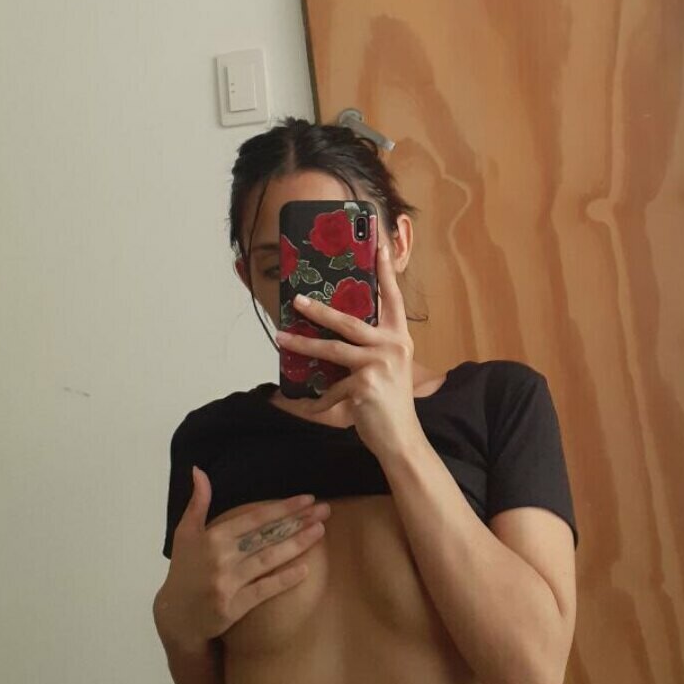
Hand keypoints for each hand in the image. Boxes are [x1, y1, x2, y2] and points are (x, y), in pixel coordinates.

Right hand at [156, 469, 330, 648]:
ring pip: (268, 560)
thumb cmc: (184, 570)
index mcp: (212, 537)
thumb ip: (197, 502)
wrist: (176, 615)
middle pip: (266, 536)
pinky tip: (305, 569)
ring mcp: (226, 583)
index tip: (307, 498)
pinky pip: (263, 590)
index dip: (282, 507)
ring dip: (296, 544)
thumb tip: (199, 471)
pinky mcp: (232, 607)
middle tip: (324, 510)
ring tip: (320, 531)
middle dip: (298, 521)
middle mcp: (220, 557)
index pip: (254, 518)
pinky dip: (284, 579)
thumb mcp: (185, 533)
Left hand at [276, 239, 423, 465]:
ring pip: (332, 349)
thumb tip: (328, 336)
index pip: (393, 298)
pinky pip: (331, 388)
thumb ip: (366, 351)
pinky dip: (318, 399)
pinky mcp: (365, 384)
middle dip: (320, 310)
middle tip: (297, 299)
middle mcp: (393, 346)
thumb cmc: (389, 405)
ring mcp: (380, 364)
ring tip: (281, 337)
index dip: (386, 271)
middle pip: (349, 320)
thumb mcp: (384, 370)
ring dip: (303, 345)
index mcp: (399, 339)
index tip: (380, 244)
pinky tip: (310, 407)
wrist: (402, 439)